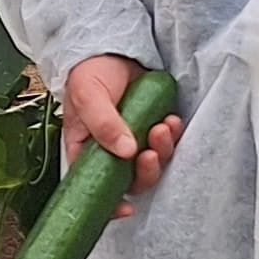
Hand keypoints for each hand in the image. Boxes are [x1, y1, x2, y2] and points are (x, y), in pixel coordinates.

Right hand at [59, 55, 182, 219]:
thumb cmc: (90, 72)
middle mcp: (111, 152)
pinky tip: (171, 120)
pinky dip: (172, 136)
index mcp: (87, 151)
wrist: (112, 48)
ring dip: (162, 151)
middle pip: (131, 180)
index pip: (95, 187)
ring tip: (164, 126)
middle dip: (146, 171)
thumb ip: (103, 123)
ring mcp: (134, 141)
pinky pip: (167, 144)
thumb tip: (126, 152)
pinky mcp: (153, 128)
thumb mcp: (88, 96)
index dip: (110, 205)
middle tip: (151, 152)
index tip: (126, 209)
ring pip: (152, 164)